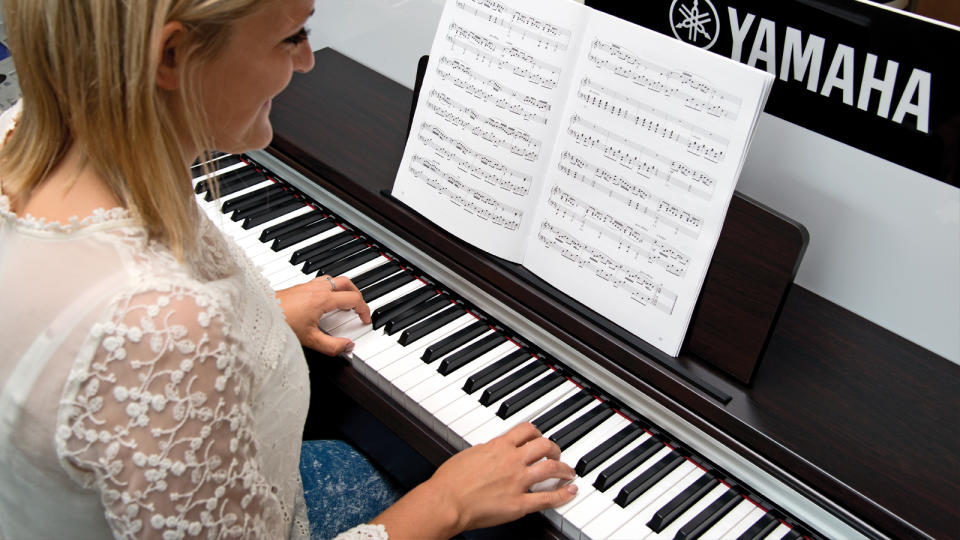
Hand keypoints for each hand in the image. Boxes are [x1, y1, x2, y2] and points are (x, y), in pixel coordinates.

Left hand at [274, 275, 370, 354]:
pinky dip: (330, 289)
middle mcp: (317, 288)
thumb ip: (332, 346)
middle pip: (347, 283)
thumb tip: (347, 347)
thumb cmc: (280, 323)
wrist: (258, 314)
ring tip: (344, 302)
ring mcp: (307, 285)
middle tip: (359, 307)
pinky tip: (324, 300)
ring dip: (343, 289)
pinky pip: (322, 282)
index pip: (353, 299)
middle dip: (357, 294)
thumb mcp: (310, 340)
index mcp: (323, 299)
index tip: (365, 319)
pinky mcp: (299, 287)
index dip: (364, 310)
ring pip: (334, 280)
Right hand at [371, 423, 577, 538]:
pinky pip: (547, 498)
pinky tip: (570, 492)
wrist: (446, 501)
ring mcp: (518, 482)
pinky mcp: (519, 504)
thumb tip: (492, 450)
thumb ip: (486, 451)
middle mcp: (512, 461)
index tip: (540, 437)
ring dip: (565, 469)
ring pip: (551, 468)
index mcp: (498, 446)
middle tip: (557, 453)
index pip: (526, 430)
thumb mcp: (468, 454)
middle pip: (544, 446)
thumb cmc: (449, 481)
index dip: (537, 433)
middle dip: (555, 448)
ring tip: (569, 472)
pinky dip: (563, 494)